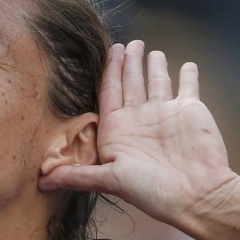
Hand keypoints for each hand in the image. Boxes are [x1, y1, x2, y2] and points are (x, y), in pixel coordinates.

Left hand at [39, 41, 238, 224]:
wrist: (198, 195)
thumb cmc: (153, 190)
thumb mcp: (110, 180)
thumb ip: (78, 175)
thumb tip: (41, 180)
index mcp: (118, 130)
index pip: (109, 92)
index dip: (108, 72)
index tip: (108, 51)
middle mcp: (140, 119)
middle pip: (130, 83)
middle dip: (128, 63)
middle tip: (127, 43)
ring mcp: (166, 114)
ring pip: (157, 81)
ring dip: (153, 66)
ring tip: (149, 50)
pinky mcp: (191, 111)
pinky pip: (188, 87)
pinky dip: (188, 75)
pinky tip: (187, 64)